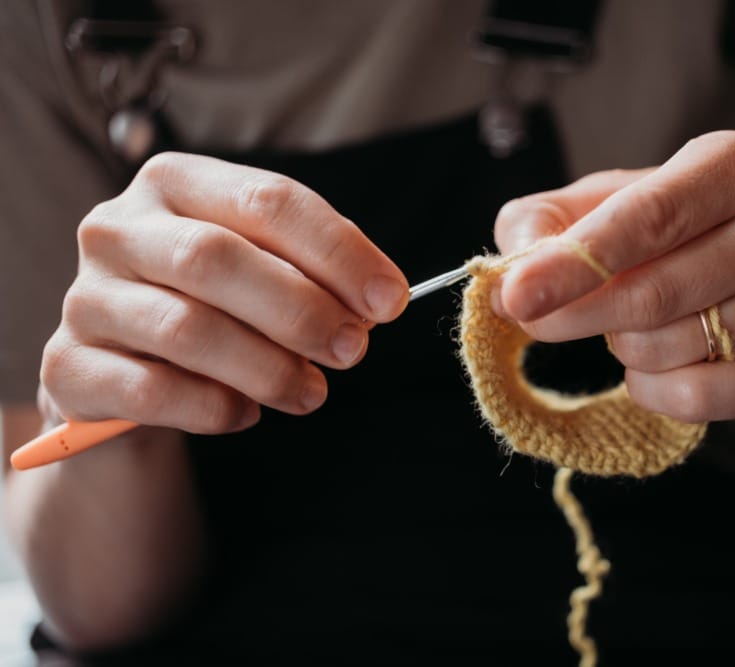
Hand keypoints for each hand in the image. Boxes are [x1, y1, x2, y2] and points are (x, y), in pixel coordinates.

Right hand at [41, 152, 408, 433]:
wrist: (126, 372)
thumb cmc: (213, 308)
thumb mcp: (260, 271)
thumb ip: (311, 274)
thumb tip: (376, 302)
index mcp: (176, 183)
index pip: (268, 200)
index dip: (339, 251)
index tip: (390, 300)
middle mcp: (119, 228)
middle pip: (217, 258)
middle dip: (302, 309)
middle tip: (352, 349)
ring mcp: (87, 296)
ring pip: (187, 328)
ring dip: (268, 367)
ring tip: (313, 392)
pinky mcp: (69, 366)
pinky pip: (153, 390)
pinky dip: (214, 407)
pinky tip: (247, 413)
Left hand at [494, 131, 734, 422]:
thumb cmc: (684, 232)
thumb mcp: (616, 199)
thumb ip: (550, 219)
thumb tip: (507, 270)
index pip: (649, 217)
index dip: (575, 260)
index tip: (514, 291)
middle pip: (648, 294)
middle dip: (571, 314)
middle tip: (528, 316)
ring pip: (661, 348)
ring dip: (617, 345)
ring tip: (630, 321)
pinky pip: (690, 397)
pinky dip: (648, 387)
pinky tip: (655, 362)